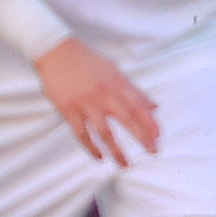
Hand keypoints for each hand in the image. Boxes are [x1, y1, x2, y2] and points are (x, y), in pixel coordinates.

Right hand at [35, 39, 160, 168]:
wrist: (57, 52)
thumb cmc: (87, 61)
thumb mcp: (115, 71)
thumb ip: (135, 90)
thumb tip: (155, 107)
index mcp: (117, 83)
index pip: (139, 106)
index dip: (150, 122)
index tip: (159, 136)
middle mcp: (104, 95)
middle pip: (127, 119)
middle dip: (142, 136)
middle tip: (153, 151)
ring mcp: (86, 104)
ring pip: (105, 132)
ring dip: (116, 150)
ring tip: (125, 164)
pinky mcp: (68, 110)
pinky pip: (82, 134)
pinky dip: (91, 147)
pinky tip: (99, 157)